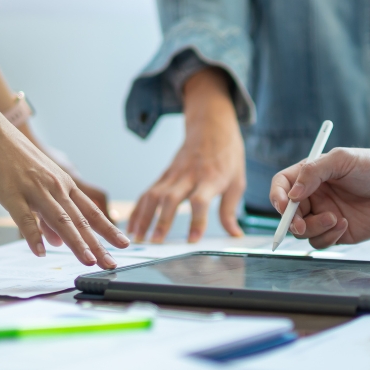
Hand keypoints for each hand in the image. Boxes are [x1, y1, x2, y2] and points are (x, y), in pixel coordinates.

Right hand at [0, 120, 128, 267]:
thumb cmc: (14, 159)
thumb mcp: (40, 184)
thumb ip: (49, 215)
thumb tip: (58, 242)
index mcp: (64, 185)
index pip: (91, 212)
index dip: (109, 229)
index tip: (125, 244)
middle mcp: (55, 187)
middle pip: (80, 220)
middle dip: (97, 244)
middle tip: (111, 263)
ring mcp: (35, 190)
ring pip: (60, 220)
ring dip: (75, 242)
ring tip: (88, 261)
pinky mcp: (12, 192)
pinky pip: (25, 218)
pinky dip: (34, 236)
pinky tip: (41, 252)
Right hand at [128, 68, 245, 242]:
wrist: (211, 127)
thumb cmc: (227, 156)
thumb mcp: (237, 182)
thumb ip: (231, 210)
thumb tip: (235, 235)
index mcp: (210, 179)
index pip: (200, 201)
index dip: (196, 221)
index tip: (192, 240)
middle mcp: (189, 176)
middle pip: (171, 198)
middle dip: (162, 221)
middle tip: (157, 242)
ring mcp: (173, 174)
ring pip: (154, 195)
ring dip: (144, 217)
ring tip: (138, 238)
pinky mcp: (164, 174)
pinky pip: (147, 192)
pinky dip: (138, 209)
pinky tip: (132, 225)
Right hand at [268, 148, 369, 248]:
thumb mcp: (342, 160)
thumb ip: (314, 172)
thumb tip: (291, 195)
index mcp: (310, 176)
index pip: (281, 186)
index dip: (276, 197)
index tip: (282, 206)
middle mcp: (313, 196)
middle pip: (288, 213)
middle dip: (291, 221)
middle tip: (301, 225)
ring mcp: (323, 215)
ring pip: (302, 232)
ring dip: (314, 228)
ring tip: (336, 219)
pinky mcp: (337, 233)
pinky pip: (320, 242)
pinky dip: (328, 237)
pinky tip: (345, 224)